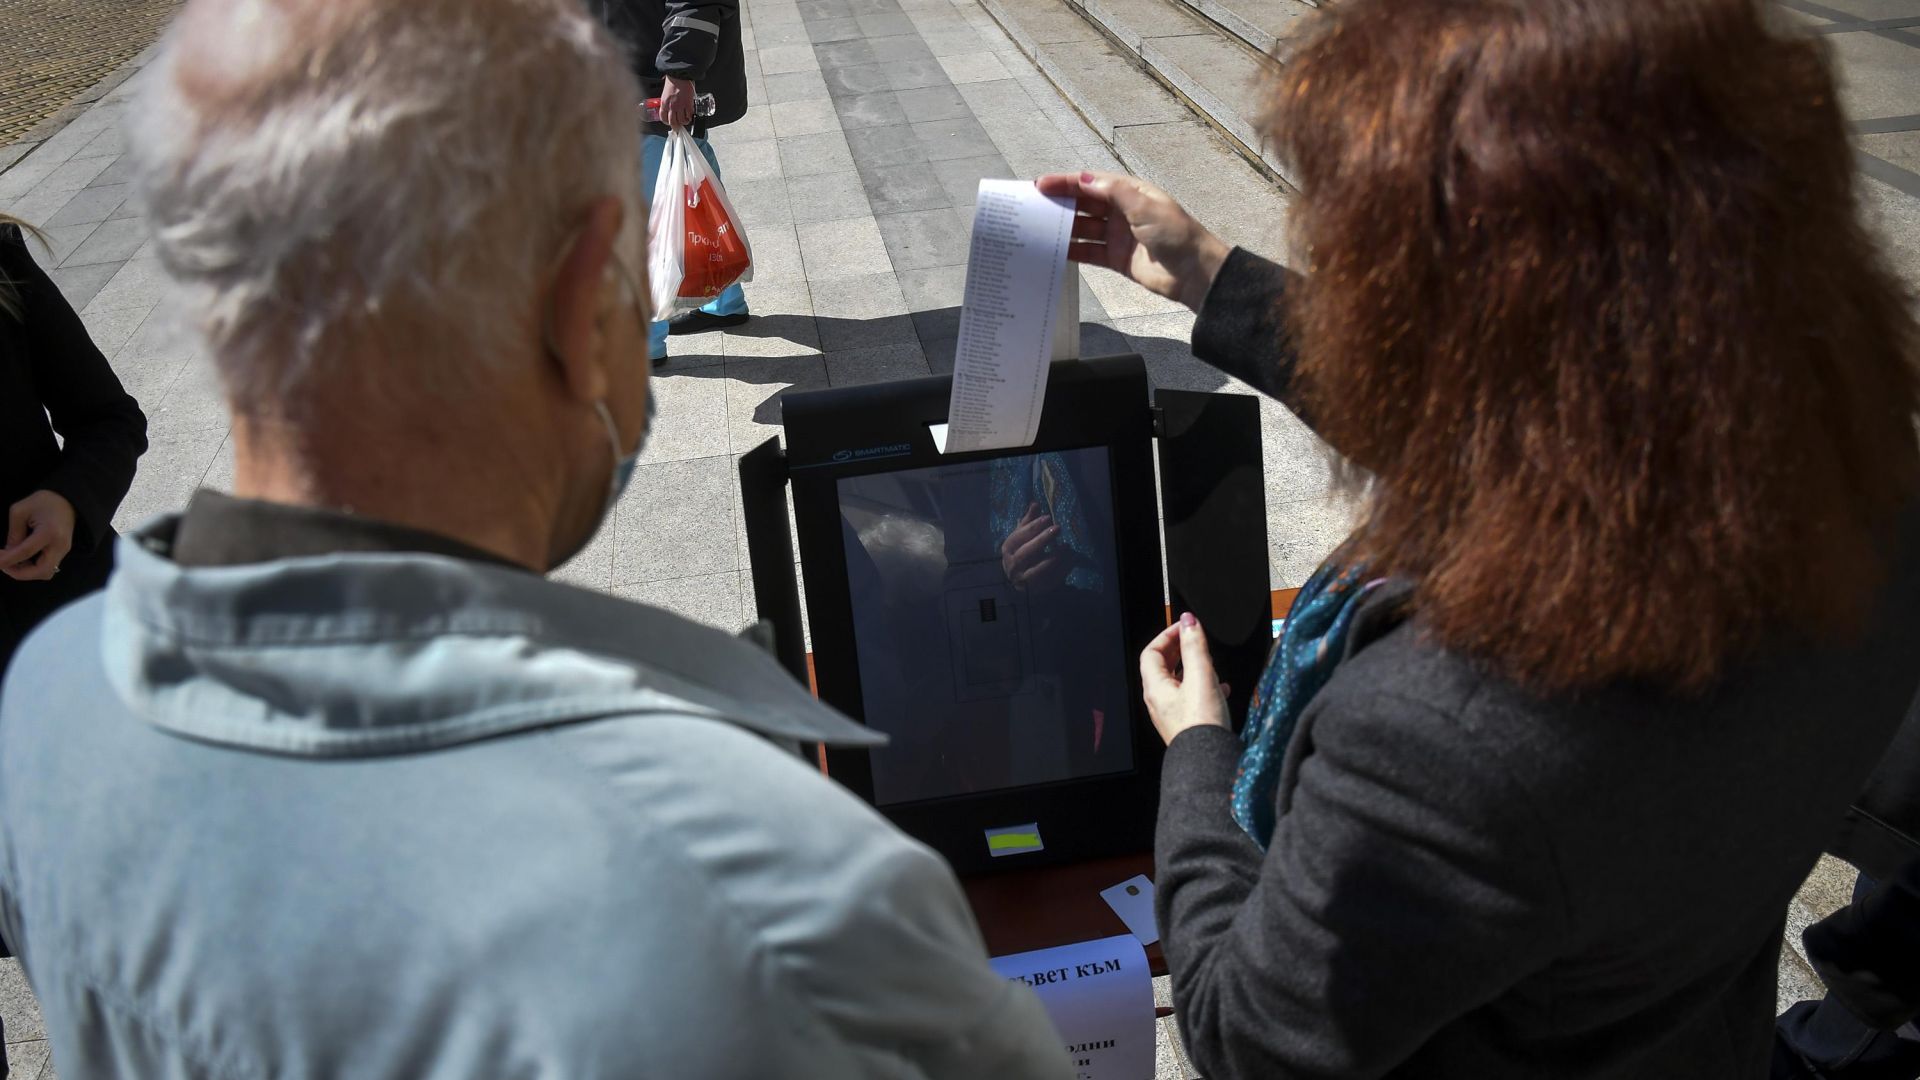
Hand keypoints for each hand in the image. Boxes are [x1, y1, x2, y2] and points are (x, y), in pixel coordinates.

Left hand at [0, 490, 75, 582]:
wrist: (66, 500)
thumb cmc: (43, 501)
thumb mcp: (20, 511)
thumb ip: (13, 534)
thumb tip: (8, 553)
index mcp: (49, 532)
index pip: (26, 552)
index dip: (8, 560)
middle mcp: (60, 545)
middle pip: (41, 571)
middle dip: (20, 573)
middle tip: (3, 565)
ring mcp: (64, 550)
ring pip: (46, 573)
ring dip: (27, 572)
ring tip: (12, 562)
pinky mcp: (62, 552)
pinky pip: (47, 567)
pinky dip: (33, 568)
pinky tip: (22, 559)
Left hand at [660, 76, 697, 128]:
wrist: (680, 74)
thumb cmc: (673, 81)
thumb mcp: (666, 93)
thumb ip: (667, 101)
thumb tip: (670, 108)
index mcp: (664, 103)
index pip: (663, 118)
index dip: (667, 122)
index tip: (669, 123)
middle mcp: (671, 107)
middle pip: (673, 122)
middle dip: (676, 126)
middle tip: (678, 126)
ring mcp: (680, 106)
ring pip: (682, 120)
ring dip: (684, 122)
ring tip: (685, 120)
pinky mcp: (688, 104)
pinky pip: (689, 115)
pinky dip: (690, 117)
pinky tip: (690, 115)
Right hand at [1000, 502, 1068, 591]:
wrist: (1019, 578)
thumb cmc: (1022, 551)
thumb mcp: (1023, 535)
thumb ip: (1029, 521)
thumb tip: (1035, 503)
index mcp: (1008, 549)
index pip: (1018, 537)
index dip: (1033, 526)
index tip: (1048, 517)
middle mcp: (1012, 565)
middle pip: (1026, 553)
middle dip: (1042, 540)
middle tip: (1058, 528)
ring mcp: (1022, 580)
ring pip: (1037, 570)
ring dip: (1053, 558)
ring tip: (1067, 546)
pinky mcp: (1035, 590)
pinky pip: (1049, 581)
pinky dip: (1061, 571)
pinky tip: (1071, 560)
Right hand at [1035, 171, 1231, 311]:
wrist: (1194, 273)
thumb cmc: (1176, 234)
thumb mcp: (1145, 207)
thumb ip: (1113, 192)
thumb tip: (1083, 179)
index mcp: (1130, 192)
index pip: (1091, 182)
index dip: (1066, 182)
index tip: (1041, 184)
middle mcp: (1122, 211)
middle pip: (1084, 204)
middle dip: (1059, 204)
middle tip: (1032, 206)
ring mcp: (1117, 235)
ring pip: (1083, 228)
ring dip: (1063, 228)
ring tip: (1037, 228)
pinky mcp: (1116, 258)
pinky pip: (1088, 251)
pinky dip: (1072, 251)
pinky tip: (1054, 250)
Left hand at [1140, 613, 1231, 744]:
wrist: (1209, 760)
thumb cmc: (1202, 723)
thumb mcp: (1201, 677)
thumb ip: (1194, 647)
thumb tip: (1188, 621)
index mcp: (1155, 687)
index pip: (1151, 652)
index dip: (1166, 635)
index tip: (1185, 627)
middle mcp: (1158, 700)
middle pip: (1163, 667)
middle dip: (1180, 650)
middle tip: (1196, 640)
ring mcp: (1171, 713)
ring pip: (1178, 682)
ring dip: (1193, 668)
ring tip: (1210, 663)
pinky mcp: (1186, 723)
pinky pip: (1191, 697)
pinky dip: (1204, 686)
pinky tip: (1222, 688)